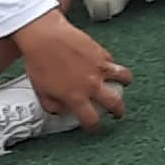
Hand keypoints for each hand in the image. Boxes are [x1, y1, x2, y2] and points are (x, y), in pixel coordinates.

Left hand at [9, 13, 132, 130]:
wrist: (45, 38)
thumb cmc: (39, 61)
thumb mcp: (40, 90)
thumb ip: (52, 104)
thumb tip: (59, 111)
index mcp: (75, 97)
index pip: (91, 119)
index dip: (95, 127)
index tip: (95, 126)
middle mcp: (91, 85)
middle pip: (115, 103)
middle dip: (118, 111)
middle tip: (116, 112)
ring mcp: (99, 68)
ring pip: (124, 78)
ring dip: (125, 83)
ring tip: (123, 84)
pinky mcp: (102, 53)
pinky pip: (113, 61)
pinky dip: (111, 65)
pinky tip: (106, 65)